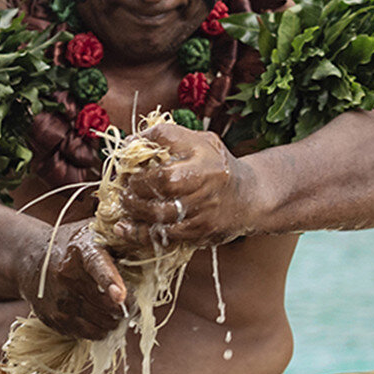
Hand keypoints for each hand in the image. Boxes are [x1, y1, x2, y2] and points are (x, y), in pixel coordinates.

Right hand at [21, 225, 127, 340]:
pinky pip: (89, 334)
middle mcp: (67, 277)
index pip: (97, 267)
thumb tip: (154, 242)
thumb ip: (123, 238)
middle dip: (127, 306)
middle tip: (131, 300)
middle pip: (106, 304)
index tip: (121, 296)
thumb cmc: (75, 245)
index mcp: (82, 251)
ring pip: (102, 323)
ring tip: (114, 307)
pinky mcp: (54, 320)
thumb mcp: (95, 232)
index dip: (110, 282)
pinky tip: (99, 314)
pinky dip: (101, 328)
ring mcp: (59, 301)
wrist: (31, 259)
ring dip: (115, 319)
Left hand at [100, 121, 252, 255]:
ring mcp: (204, 209)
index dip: (141, 147)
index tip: (128, 156)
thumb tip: (129, 142)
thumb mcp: (200, 142)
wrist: (248, 198)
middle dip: (137, 183)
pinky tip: (124, 228)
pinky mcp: (199, 232)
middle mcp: (207, 179)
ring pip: (160, 211)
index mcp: (205, 152)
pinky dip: (139, 232)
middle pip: (164, 180)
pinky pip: (163, 235)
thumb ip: (167, 138)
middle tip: (125, 185)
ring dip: (134, 208)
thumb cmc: (216, 167)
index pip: (168, 139)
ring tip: (125, 202)